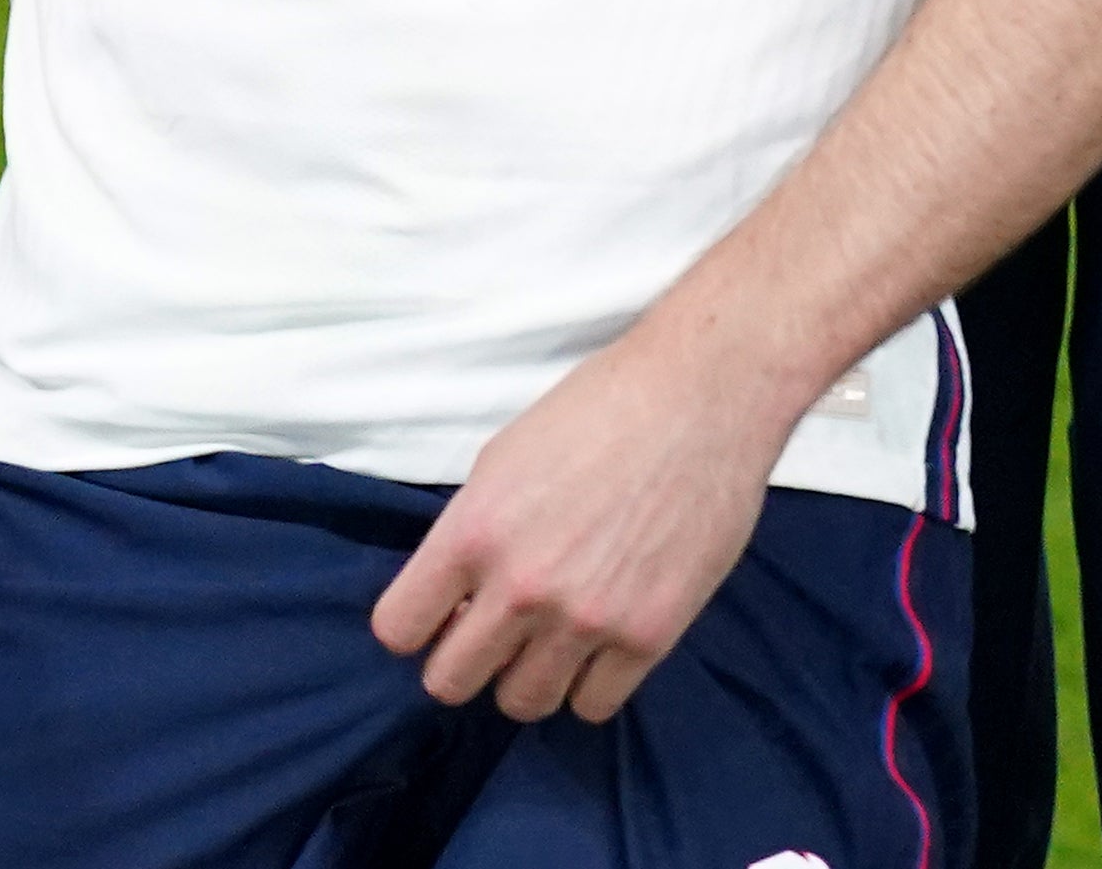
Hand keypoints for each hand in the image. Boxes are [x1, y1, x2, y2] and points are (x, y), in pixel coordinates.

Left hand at [369, 327, 801, 721]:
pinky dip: (591, 682)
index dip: (417, 625)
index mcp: (474, 531)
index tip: (442, 615)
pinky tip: (603, 641)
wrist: (704, 396)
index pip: (397, 629)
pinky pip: (593, 705)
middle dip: (467, 659)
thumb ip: (472, 534)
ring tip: (554, 637)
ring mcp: (587, 618)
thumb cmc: (603, 408)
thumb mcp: (505, 458)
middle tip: (497, 632)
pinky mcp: (649, 635)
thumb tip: (456, 598)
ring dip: (529, 676)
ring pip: (522, 703)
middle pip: (451, 682)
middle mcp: (521, 586)